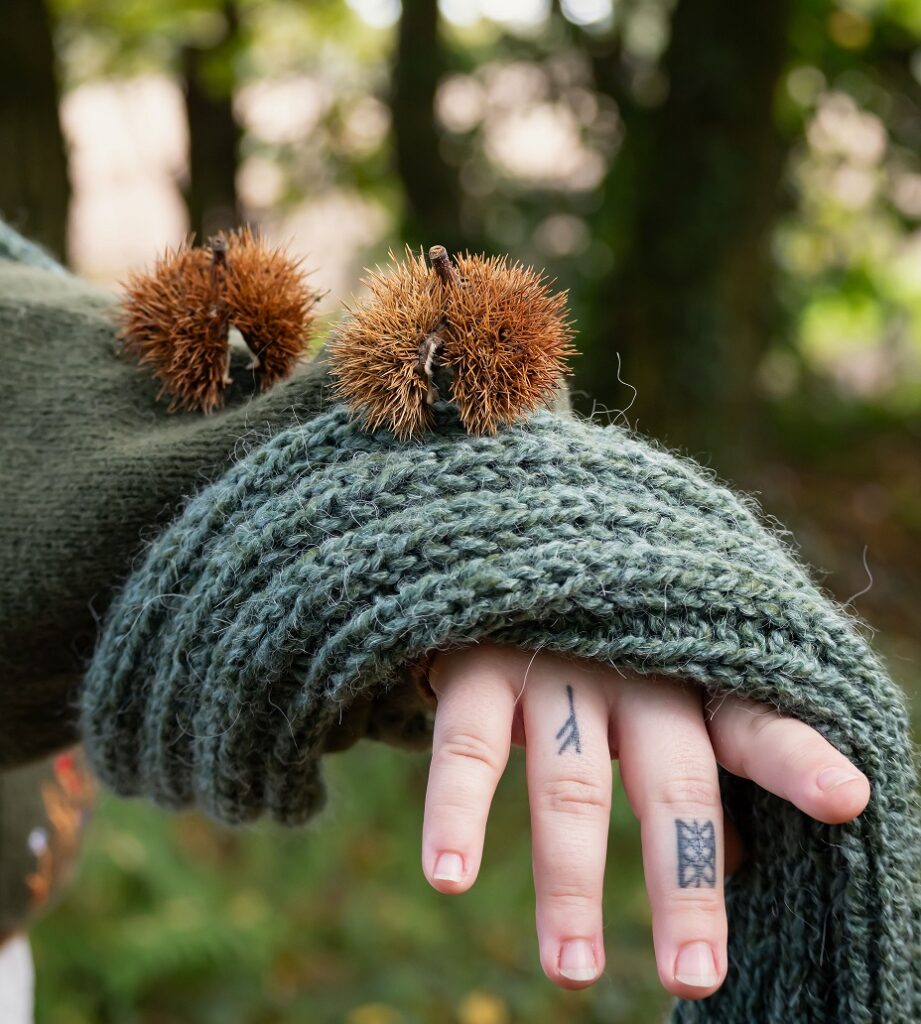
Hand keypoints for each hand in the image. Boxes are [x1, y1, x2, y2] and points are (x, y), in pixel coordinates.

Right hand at [420, 643, 869, 998]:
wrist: (504, 567)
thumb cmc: (601, 652)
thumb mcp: (658, 698)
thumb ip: (699, 765)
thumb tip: (738, 860)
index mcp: (690, 680)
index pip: (754, 725)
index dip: (797, 759)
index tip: (846, 800)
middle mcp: (634, 671)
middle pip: (672, 782)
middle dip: (684, 883)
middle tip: (694, 978)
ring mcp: (555, 666)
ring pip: (571, 784)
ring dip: (569, 883)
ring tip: (572, 973)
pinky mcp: (480, 666)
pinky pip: (470, 749)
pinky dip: (458, 814)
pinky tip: (448, 879)